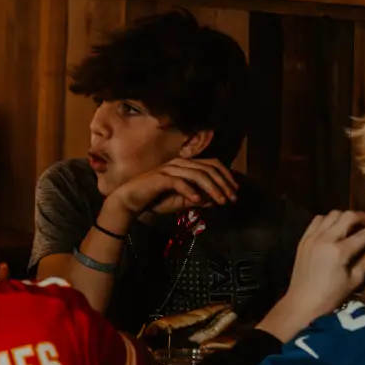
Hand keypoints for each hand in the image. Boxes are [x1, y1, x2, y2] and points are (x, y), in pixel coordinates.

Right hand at [107, 158, 238, 221]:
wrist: (130, 201)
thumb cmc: (155, 199)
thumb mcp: (181, 201)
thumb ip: (197, 199)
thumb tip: (216, 201)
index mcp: (185, 165)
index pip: (212, 164)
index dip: (226, 176)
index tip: (235, 191)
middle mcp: (179, 163)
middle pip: (208, 168)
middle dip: (223, 184)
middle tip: (232, 199)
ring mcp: (170, 168)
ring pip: (197, 175)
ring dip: (212, 188)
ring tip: (220, 201)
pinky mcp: (160, 178)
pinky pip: (179, 182)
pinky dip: (191, 191)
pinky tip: (198, 201)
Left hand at [261, 211, 364, 340]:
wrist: (302, 303)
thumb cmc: (331, 296)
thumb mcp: (355, 280)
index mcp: (339, 251)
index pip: (364, 233)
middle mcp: (325, 239)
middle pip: (348, 215)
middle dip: (362, 217)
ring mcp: (312, 237)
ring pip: (332, 214)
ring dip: (345, 217)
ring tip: (352, 227)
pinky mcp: (303, 239)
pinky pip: (317, 220)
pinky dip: (328, 220)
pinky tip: (334, 229)